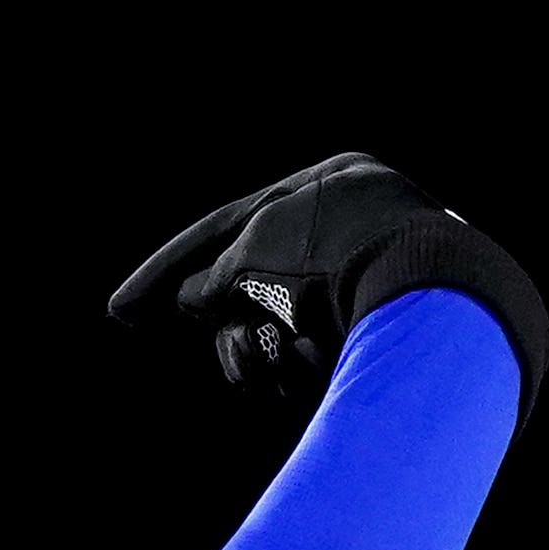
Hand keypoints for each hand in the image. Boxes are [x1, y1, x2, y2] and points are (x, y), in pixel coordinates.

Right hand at [110, 153, 548, 426]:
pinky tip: (301, 367)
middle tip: (236, 347)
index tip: (118, 311)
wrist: (430, 305)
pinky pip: (316, 353)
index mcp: (329, 182)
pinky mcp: (389, 332)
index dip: (162, 272)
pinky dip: (296, 366)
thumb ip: (210, 276)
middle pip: (251, 286)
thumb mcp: (251, 253)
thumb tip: (188, 299)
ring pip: (279, 327)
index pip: (224, 228)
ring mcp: (376, 277)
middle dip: (226, 325)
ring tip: (266, 357)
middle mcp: (355, 223)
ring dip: (256, 352)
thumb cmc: (335, 259)